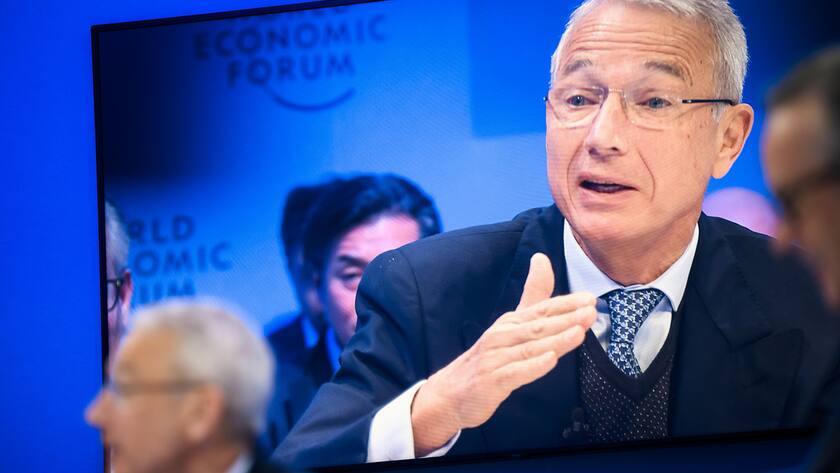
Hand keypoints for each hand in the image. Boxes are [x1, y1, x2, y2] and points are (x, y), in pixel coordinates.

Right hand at [410, 253, 595, 454]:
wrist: (451, 393)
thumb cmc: (489, 358)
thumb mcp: (511, 326)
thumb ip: (533, 297)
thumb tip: (541, 258)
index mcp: (510, 322)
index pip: (541, 309)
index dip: (566, 304)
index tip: (590, 298)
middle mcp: (502, 336)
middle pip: (538, 325)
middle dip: (566, 318)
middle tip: (591, 311)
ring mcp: (495, 358)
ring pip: (530, 347)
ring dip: (556, 339)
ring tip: (578, 332)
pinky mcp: (491, 381)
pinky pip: (515, 373)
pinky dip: (533, 366)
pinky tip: (550, 361)